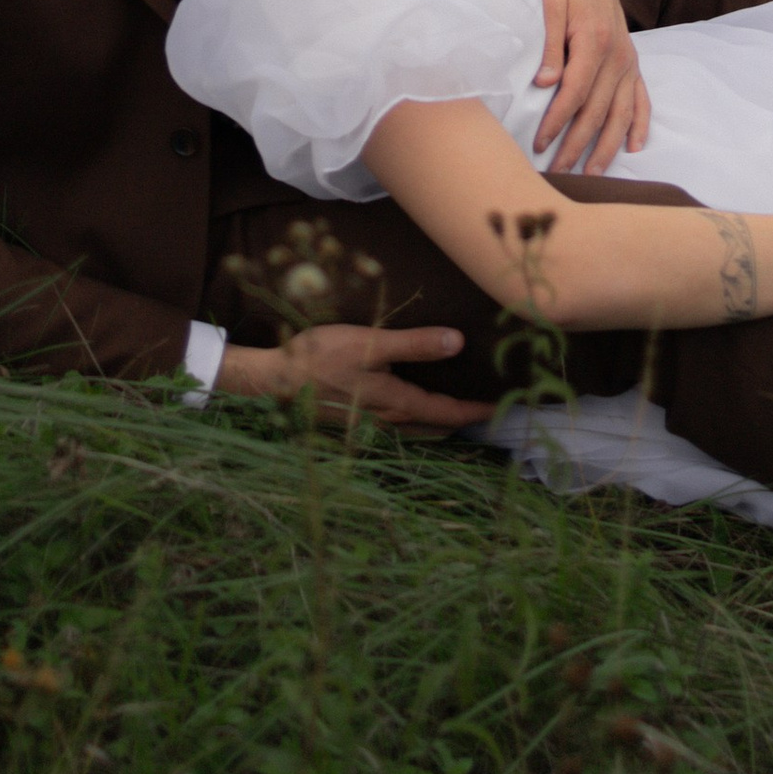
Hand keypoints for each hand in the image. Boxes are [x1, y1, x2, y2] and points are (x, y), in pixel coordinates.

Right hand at [214, 322, 489, 431]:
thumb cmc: (320, 357)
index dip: (473, 410)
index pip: (444, 411)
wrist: (274, 381)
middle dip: (459, 420)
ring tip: (456, 412)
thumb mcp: (369, 344)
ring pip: (414, 429)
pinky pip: (396, 426)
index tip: (498, 409)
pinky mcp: (353, 420)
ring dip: (437, 423)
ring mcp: (367, 424)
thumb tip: (458, 343)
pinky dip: (415, 421)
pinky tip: (410, 409)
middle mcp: (385, 420)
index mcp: (393, 402)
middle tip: (483, 411)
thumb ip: (413, 344)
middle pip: (432, 426)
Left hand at [530, 0, 650, 172]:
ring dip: (607, 145)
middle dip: (577, 144)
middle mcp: (618, 54)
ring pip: (621, 112)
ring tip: (592, 173)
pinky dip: (640, 124)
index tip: (540, 142)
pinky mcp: (633, 62)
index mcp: (595, 39)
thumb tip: (545, 83)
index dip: (558, 120)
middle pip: (598, 110)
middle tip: (558, 171)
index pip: (575, 91)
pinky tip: (634, 147)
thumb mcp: (548, 2)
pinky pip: (642, 99)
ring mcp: (628, 60)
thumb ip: (549, 43)